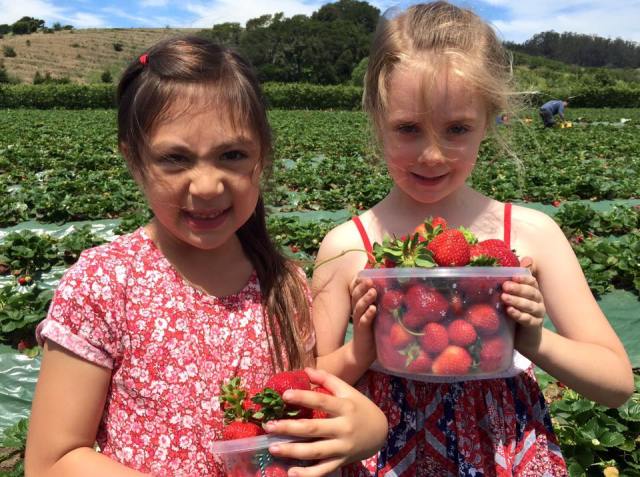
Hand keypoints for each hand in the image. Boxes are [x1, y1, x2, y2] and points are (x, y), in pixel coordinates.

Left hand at [265, 367, 386, 476]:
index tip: (284, 395)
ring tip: (273, 447)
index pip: (321, 400)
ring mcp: (342, 447)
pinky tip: (291, 472)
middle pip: (313, 428)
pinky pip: (323, 470)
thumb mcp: (348, 391)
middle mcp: (343, 428)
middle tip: (269, 426)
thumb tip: (305, 370)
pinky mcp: (341, 462)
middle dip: (289, 428)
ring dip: (292, 450)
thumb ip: (327, 379)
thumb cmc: (360, 407)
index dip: (303, 397)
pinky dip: (307, 474)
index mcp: (344, 407)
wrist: (381, 433)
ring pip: (315, 451)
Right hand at [348, 277, 376, 363]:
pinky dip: (368, 315)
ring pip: (359, 307)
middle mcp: (359, 311)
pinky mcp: (362, 331)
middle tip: (370, 280)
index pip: (358, 291)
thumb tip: (400, 294)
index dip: (360, 282)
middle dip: (363, 287)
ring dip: (366, 298)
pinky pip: (364, 321)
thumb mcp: (378, 316)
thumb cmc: (373, 332)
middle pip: (357, 295)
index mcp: (362, 306)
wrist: (362, 353)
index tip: (365, 273)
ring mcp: (359, 320)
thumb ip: (383, 306)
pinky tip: (372, 310)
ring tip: (373, 291)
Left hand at [501, 256, 544, 354]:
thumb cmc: (516, 311)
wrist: (524, 336)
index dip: (524, 278)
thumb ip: (513, 281)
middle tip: (505, 286)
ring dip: (517, 301)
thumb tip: (521, 261)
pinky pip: (528, 319)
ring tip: (504, 297)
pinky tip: (509, 311)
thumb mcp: (513, 296)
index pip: (532, 281)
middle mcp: (538, 300)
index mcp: (533, 291)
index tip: (513, 276)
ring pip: (530, 305)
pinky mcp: (535, 325)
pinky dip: (519, 315)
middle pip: (531, 292)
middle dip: (518, 288)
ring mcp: (538, 313)